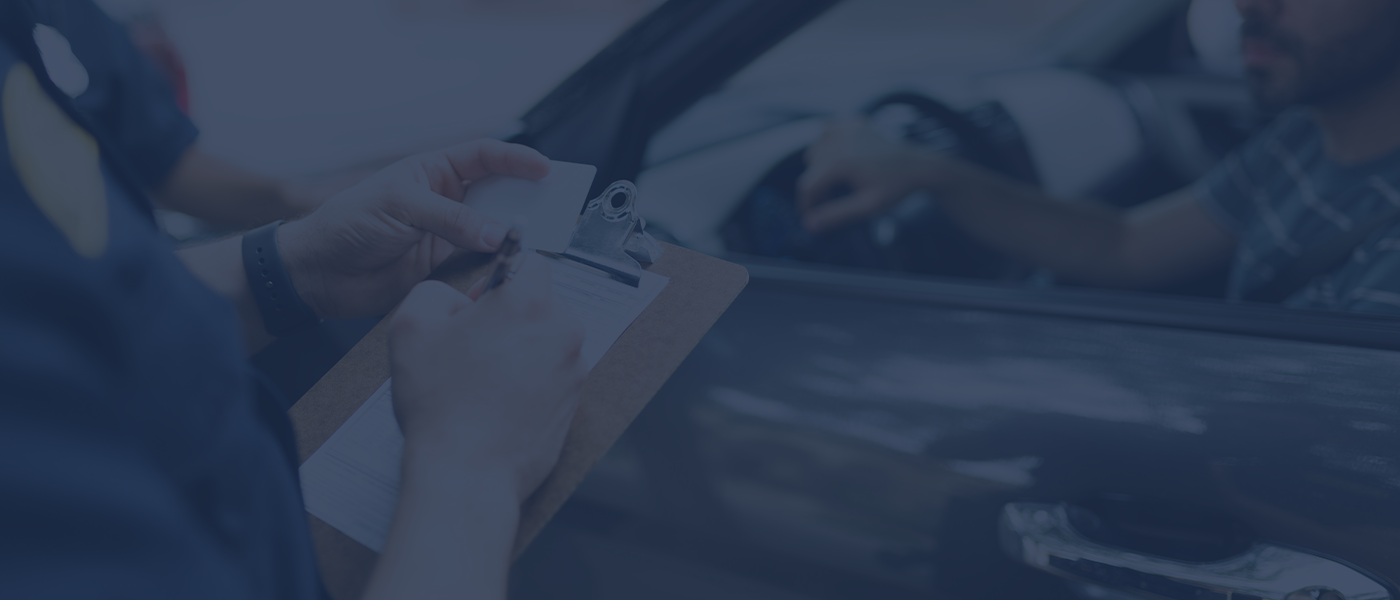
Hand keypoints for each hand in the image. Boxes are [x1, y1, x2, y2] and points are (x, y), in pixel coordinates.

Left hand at [279, 139, 549, 319]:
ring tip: (542, 236)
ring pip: (493, 227)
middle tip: (556, 205)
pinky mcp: (444, 265)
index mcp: (433, 172)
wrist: (320, 273)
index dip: (516, 160)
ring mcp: (447, 232)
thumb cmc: (348, 224)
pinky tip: (512, 263)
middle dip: (526, 196)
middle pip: (497, 191)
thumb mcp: (399, 208)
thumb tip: (497, 234)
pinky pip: (480, 260)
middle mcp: (445, 199)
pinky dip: (498, 261)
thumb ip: (451, 219)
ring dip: (515, 232)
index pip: (483, 157)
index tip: (544, 170)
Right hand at [387, 254, 585, 500]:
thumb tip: (457, 300)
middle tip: (473, 347)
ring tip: (483, 381)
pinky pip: (553, 376)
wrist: (467, 472)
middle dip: (510, 316)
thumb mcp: (410, 326)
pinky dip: (531, 382)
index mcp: (529, 303)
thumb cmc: (440, 403)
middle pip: (541, 304)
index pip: (530, 261)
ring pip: (547, 341)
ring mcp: (574, 370)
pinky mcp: (574, 403)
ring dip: (521, 350)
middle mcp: (562, 331)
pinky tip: (499, 403)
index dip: (497, 278)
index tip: (477, 306)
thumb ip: (434, 292)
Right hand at [797, 118, 942, 233]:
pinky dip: (828, 142)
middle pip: (810, 168)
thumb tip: (811, 224)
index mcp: (840, 162)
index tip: (812, 218)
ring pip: (816, 149)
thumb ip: (837, 215)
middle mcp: (840, 141)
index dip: (807, 205)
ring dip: (820, 165)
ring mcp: (847, 129)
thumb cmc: (896, 186)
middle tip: (833, 201)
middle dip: (816, 187)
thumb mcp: (868, 206)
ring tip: (838, 180)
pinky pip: (829, 130)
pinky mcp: (854, 124)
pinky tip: (840, 154)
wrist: (919, 166)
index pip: (808, 186)